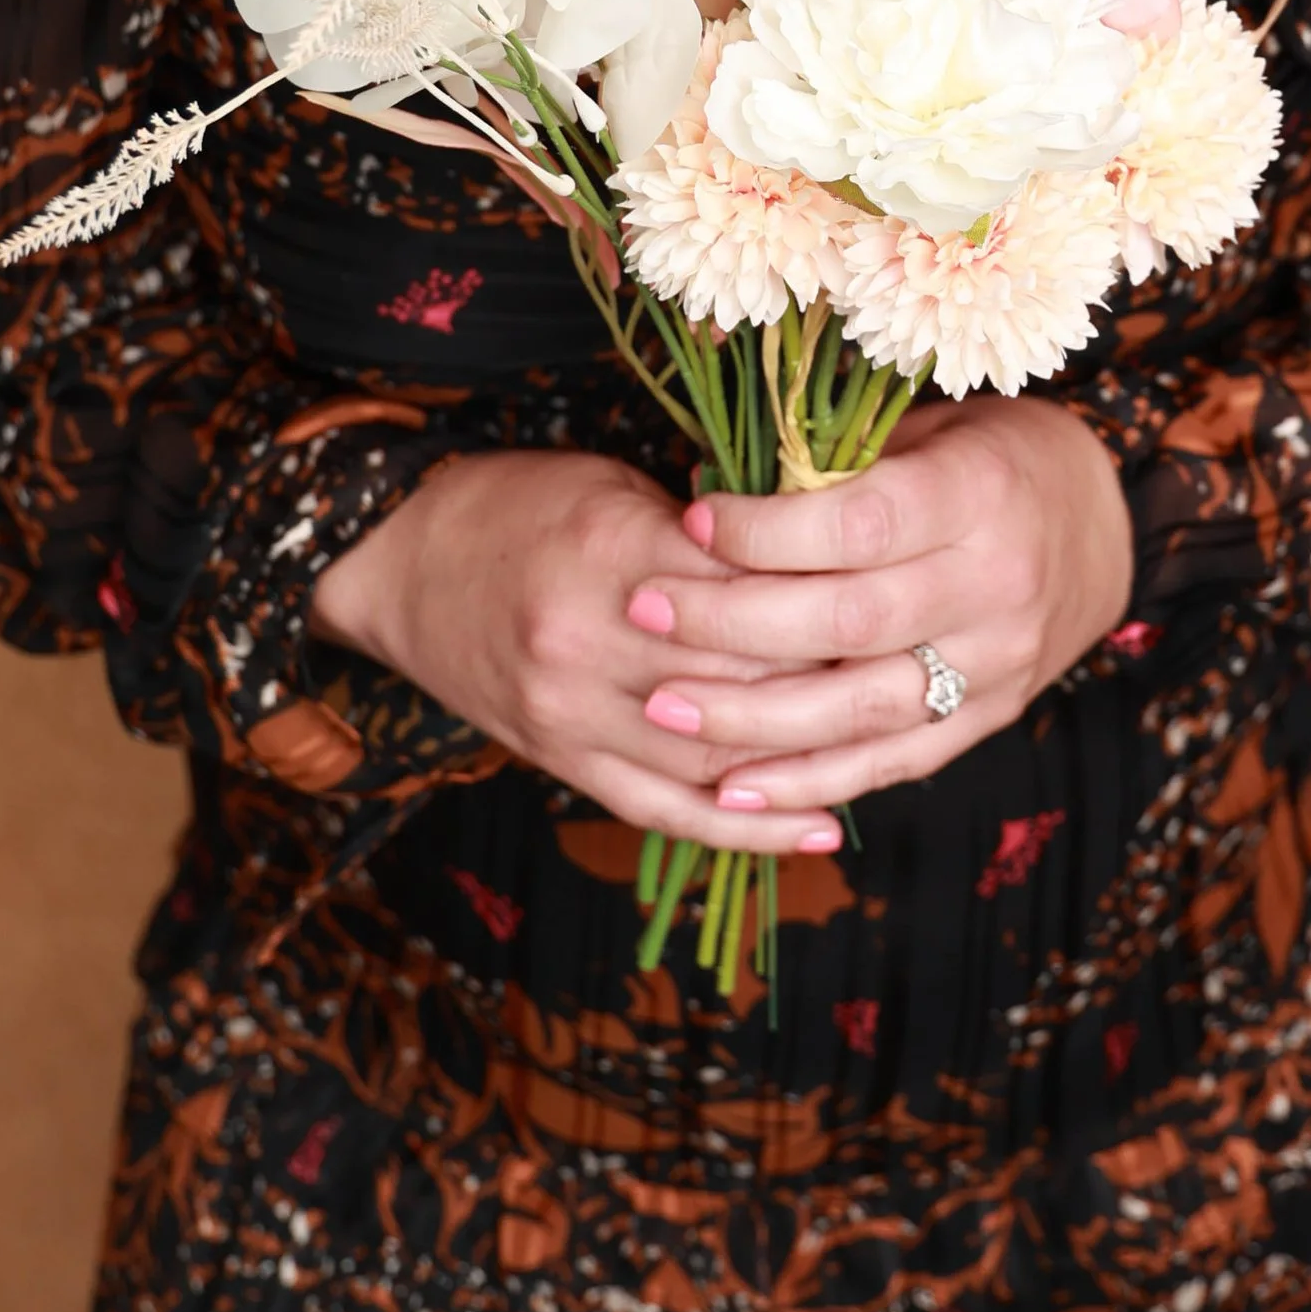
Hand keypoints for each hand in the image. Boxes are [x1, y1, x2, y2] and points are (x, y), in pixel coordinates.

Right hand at [309, 446, 845, 853]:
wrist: (398, 563)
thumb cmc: (516, 507)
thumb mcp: (610, 485)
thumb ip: (704, 532)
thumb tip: (816, 560)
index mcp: (608, 553)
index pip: (749, 590)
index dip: (827, 597)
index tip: (896, 592)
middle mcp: (587, 644)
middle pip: (742, 679)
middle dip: (831, 678)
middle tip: (912, 666)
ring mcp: (570, 716)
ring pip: (715, 755)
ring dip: (807, 756)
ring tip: (890, 744)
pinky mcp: (561, 761)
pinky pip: (666, 811)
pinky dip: (748, 826)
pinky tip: (819, 825)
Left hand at [621, 395, 1133, 815]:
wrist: (1099, 527)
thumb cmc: (985, 456)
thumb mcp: (927, 427)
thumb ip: (836, 464)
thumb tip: (707, 501)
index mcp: (981, 494)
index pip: (862, 524)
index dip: (767, 531)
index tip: (690, 520)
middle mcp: (997, 585)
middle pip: (849, 621)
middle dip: (731, 623)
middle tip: (642, 612)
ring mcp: (997, 664)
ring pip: (862, 707)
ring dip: (752, 718)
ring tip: (661, 708)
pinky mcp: (988, 719)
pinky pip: (890, 763)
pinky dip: (809, 781)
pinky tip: (732, 787)